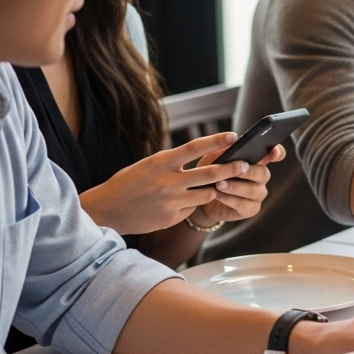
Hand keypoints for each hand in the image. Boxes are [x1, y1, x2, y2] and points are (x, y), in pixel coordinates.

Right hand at [79, 133, 267, 235]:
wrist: (108, 210)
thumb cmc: (129, 183)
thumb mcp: (149, 165)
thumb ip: (173, 162)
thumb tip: (201, 156)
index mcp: (161, 162)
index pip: (195, 148)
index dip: (216, 141)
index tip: (234, 136)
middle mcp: (168, 181)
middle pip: (210, 173)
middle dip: (231, 168)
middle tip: (246, 165)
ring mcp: (171, 201)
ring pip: (207, 193)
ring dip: (213, 188)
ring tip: (212, 184)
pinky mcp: (172, 217)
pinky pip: (193, 207)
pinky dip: (193, 203)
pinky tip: (180, 202)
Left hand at [188, 143, 285, 227]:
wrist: (201, 196)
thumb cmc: (209, 172)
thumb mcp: (214, 158)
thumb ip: (224, 149)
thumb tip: (233, 140)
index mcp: (256, 161)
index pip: (275, 154)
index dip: (277, 153)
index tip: (274, 152)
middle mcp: (261, 177)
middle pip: (263, 173)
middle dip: (248, 172)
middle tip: (235, 169)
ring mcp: (258, 194)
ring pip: (253, 190)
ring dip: (235, 187)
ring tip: (219, 184)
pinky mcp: (251, 209)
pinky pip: (244, 205)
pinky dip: (229, 199)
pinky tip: (217, 195)